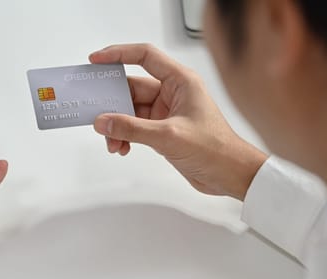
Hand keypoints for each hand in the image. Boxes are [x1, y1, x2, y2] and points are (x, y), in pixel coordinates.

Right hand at [90, 44, 267, 199]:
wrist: (230, 175)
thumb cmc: (216, 149)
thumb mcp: (169, 136)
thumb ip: (132, 128)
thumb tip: (103, 122)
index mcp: (181, 81)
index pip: (145, 56)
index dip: (118, 54)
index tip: (96, 60)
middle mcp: (172, 93)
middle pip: (132, 87)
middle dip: (113, 104)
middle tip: (95, 113)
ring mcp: (166, 112)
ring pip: (130, 111)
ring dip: (117, 126)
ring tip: (112, 142)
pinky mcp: (162, 130)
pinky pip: (134, 127)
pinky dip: (125, 136)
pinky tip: (122, 148)